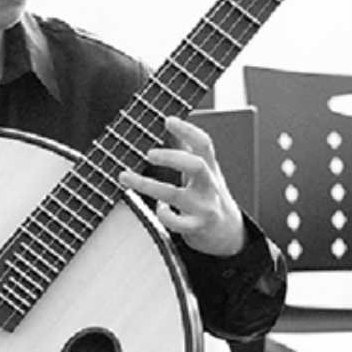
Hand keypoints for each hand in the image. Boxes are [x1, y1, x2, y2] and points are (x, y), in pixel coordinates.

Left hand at [119, 116, 246, 256]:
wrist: (226, 230)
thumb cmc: (207, 193)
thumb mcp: (203, 169)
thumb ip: (186, 148)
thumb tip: (169, 122)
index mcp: (210, 167)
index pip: (204, 144)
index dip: (188, 130)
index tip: (168, 120)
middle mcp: (209, 185)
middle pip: (196, 166)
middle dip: (172, 158)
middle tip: (149, 154)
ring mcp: (204, 206)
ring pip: (175, 195)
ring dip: (147, 185)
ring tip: (126, 177)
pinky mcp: (197, 226)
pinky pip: (178, 223)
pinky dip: (165, 215)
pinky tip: (160, 208)